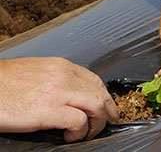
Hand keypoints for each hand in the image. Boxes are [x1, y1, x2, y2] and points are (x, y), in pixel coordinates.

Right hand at [0, 57, 117, 141]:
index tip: (107, 107)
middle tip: (105, 123)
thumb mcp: (39, 72)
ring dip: (96, 123)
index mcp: (62, 67)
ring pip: (96, 106)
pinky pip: (79, 121)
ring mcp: (58, 92)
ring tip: (86, 132)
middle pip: (100, 93)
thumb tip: (74, 94)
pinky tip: (70, 135)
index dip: (105, 96)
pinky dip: (80, 131)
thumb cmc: (6, 81)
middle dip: (107, 111)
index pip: (95, 80)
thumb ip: (59, 79)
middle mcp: (64, 76)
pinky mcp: (48, 110)